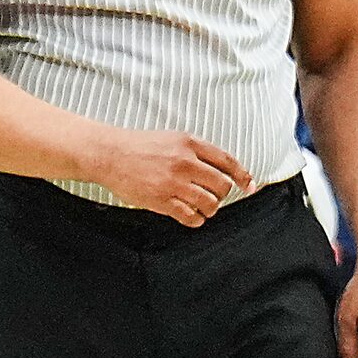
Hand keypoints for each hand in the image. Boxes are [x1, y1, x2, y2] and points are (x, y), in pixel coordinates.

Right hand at [83, 126, 248, 226]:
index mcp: (188, 142)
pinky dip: (195, 219)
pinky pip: (192, 217)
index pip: (227, 161)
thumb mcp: (169, 138)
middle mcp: (184, 162)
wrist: (107, 153)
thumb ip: (194, 152)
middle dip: (221, 194)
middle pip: (222, 185)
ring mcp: (174, 182)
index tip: (249, 186)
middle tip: (211, 195)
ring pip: (210, 204)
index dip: (243, 176)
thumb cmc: (137, 146)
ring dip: (209, 208)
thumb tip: (222, 171)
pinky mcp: (162, 199)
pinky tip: (189, 214)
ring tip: (199, 206)